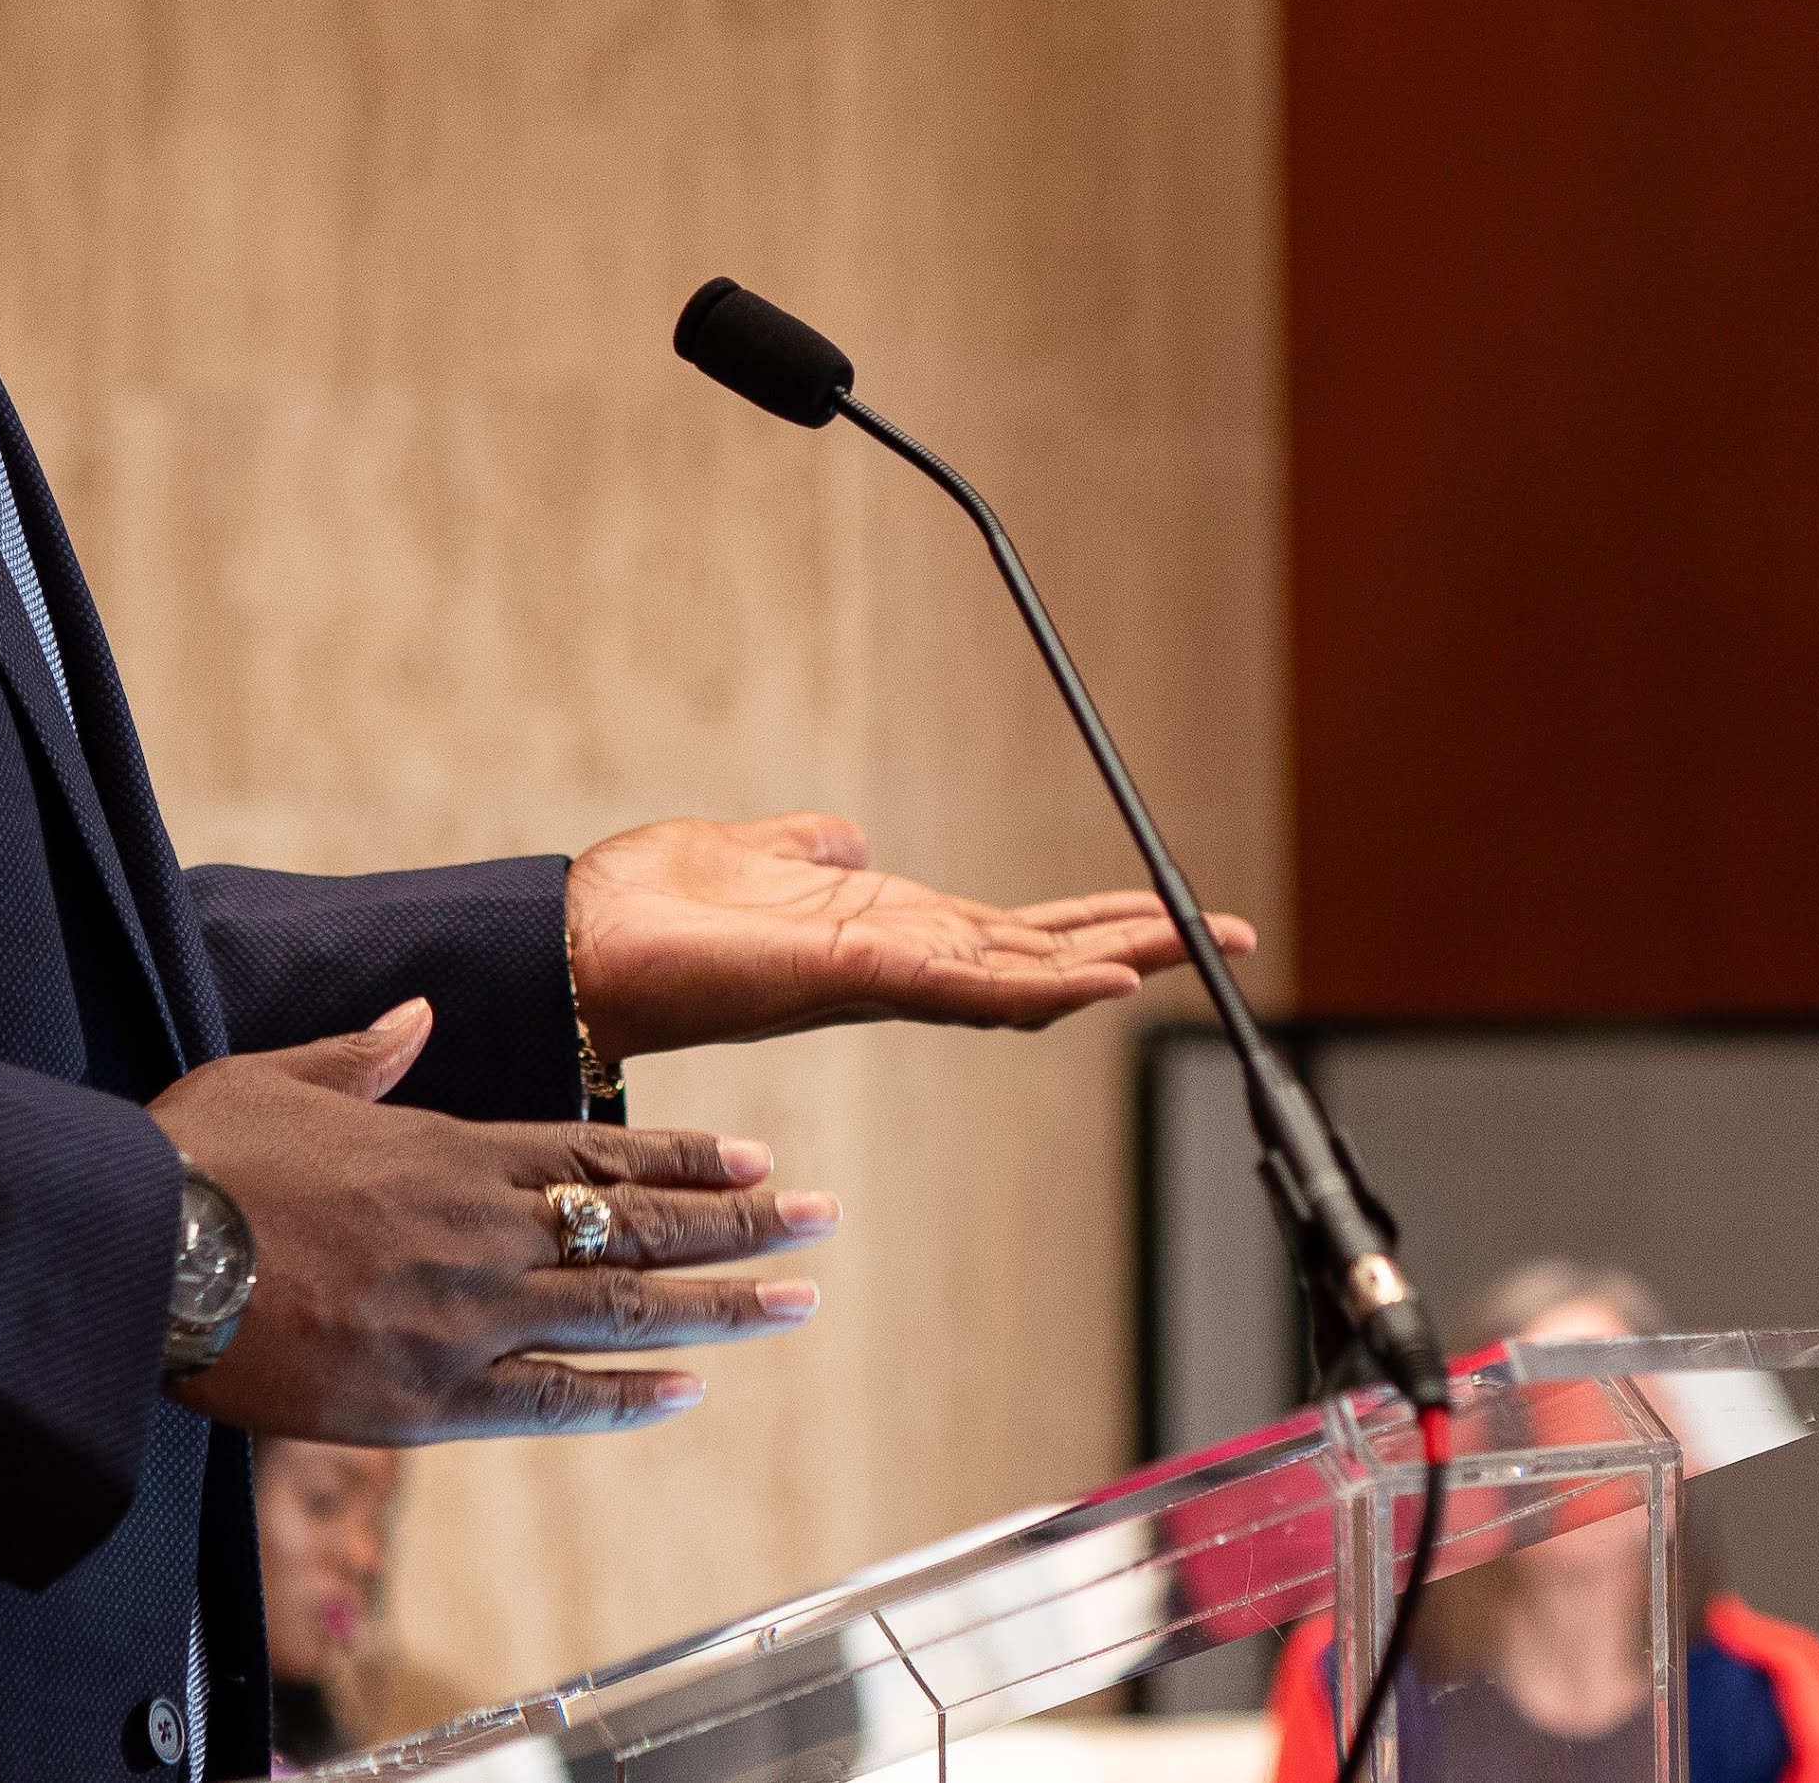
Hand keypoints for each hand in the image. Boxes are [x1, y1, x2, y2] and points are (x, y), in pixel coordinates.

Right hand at [148, 998, 837, 1441]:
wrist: (132, 1254)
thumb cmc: (191, 1158)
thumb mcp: (277, 1075)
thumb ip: (362, 1054)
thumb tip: (417, 1015)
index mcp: (449, 1150)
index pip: (601, 1152)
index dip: (688, 1160)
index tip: (759, 1158)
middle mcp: (478, 1231)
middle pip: (637, 1229)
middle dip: (740, 1224)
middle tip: (823, 1220)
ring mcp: (460, 1320)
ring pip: (619, 1312)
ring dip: (720, 1306)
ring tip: (800, 1297)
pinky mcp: (423, 1401)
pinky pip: (549, 1403)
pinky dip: (625, 1398)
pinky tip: (688, 1392)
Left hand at [566, 812, 1257, 1059]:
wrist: (586, 940)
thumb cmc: (655, 908)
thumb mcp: (756, 854)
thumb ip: (808, 848)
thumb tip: (845, 835)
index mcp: (884, 931)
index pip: (1014, 932)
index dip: (1093, 924)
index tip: (1167, 913)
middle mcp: (899, 961)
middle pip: (1045, 955)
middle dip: (1139, 945)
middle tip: (1232, 939)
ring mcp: (885, 973)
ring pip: (1027, 973)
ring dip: (1115, 960)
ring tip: (1196, 948)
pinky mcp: (857, 970)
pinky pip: (969, 983)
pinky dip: (1043, 983)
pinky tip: (1105, 978)